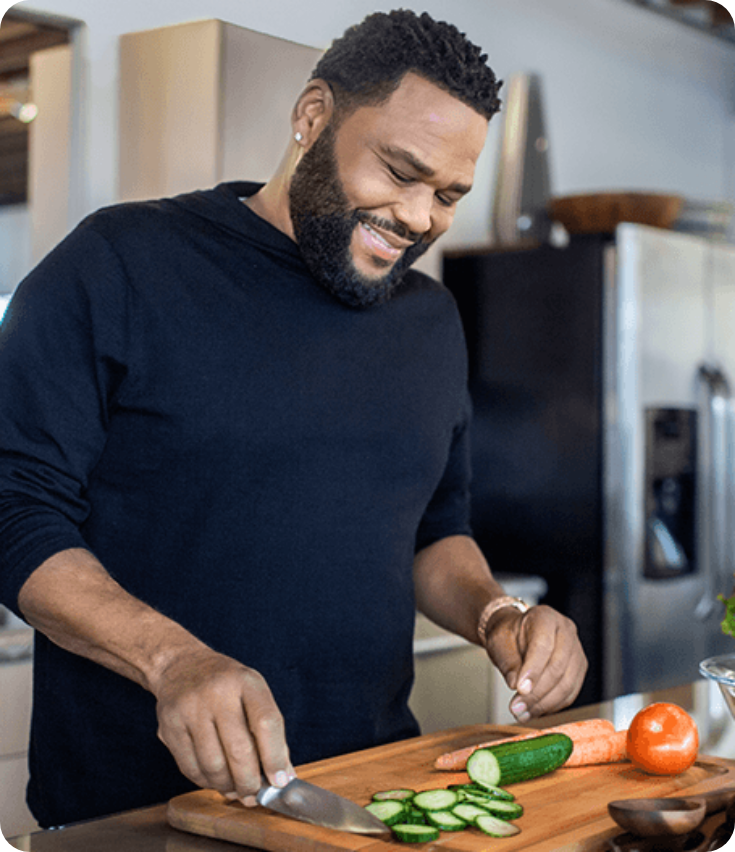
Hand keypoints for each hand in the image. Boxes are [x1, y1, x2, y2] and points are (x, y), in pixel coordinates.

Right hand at [151, 646, 294, 803]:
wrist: (182, 665)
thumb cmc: (226, 685)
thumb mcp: (253, 693)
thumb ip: (270, 732)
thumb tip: (283, 777)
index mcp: (246, 681)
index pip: (266, 722)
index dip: (276, 757)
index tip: (281, 781)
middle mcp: (218, 692)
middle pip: (239, 750)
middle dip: (250, 781)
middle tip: (255, 793)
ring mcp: (191, 709)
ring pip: (213, 765)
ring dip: (227, 786)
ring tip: (235, 787)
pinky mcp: (169, 726)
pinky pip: (190, 768)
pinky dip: (206, 782)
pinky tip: (215, 779)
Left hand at [483, 604, 586, 721]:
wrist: (516, 634)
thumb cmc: (508, 635)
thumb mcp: (499, 642)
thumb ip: (508, 662)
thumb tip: (515, 685)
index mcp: (545, 617)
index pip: (543, 645)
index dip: (533, 670)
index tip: (520, 689)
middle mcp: (566, 631)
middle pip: (558, 666)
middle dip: (537, 692)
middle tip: (517, 707)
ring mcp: (576, 650)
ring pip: (567, 683)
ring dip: (544, 703)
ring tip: (523, 713)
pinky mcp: (579, 669)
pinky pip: (570, 692)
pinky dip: (552, 705)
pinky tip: (535, 711)